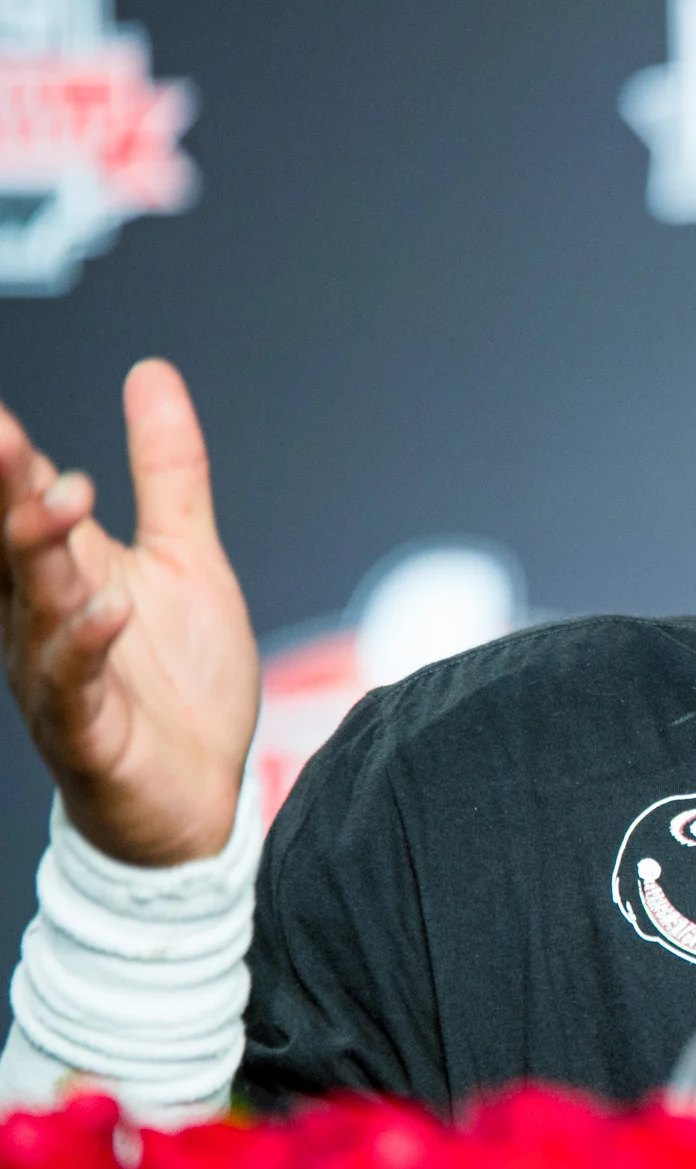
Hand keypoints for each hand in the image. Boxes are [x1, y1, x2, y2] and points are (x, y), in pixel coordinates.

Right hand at [0, 361, 258, 864]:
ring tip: (60, 503)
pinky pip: (79, 684)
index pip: (22, 503)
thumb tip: (151, 374)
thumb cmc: (179, 680)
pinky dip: (87, 645)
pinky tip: (104, 609)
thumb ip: (169, 473)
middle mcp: (43, 620)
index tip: (0, 411)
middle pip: (14, 546)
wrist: (202, 794)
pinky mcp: (89, 730)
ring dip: (43, 554)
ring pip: (38, 608)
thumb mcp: (187, 558)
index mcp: (59, 574)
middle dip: (7, 492)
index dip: (11, 459)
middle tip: (1, 432)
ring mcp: (60, 676)